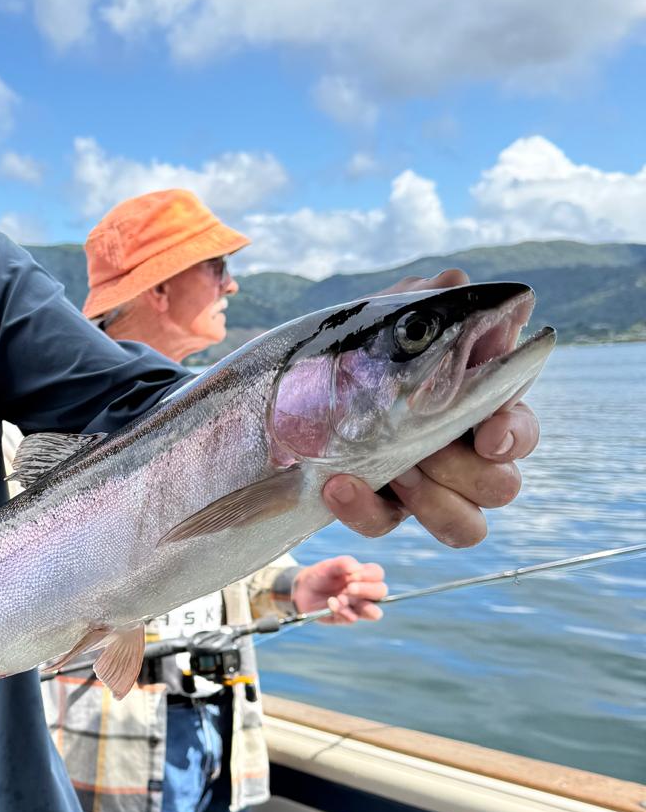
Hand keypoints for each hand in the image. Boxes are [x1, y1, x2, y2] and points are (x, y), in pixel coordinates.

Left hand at [292, 556, 386, 623]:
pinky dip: (341, 610)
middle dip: (366, 590)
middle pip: (381, 592)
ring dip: (361, 606)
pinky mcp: (345, 618)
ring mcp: (356, 607)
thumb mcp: (328, 566)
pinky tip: (330, 603)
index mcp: (362, 576)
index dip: (369, 575)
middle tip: (349, 588)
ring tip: (341, 598)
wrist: (302, 590)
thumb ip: (343, 563)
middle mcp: (364, 593)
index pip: (378, 574)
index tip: (352, 575)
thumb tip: (357, 568)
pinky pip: (352, 619)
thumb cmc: (319, 576)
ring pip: (374, 612)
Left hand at [323, 268, 540, 547]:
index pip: (520, 432)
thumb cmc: (362, 350)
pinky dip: (364, 510)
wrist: (291, 386)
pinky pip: (384, 527)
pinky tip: (338, 483)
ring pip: (465, 528)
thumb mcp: (390, 320)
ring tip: (395, 468)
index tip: (491, 435)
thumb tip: (455, 283)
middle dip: (466, 471)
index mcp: (477, 410)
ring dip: (433, 501)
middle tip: (426, 447)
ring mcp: (425, 492)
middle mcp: (463, 460)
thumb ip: (427, 303)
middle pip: (502, 487)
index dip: (514, 436)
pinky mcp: (380, 512)